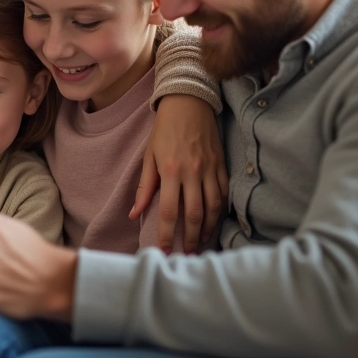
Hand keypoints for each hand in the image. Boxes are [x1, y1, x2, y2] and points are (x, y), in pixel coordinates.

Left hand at [130, 94, 227, 252]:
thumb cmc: (164, 130)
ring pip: (213, 208)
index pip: (170, 211)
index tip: (165, 250)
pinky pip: (224, 194)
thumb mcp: (149, 156)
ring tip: (200, 243)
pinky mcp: (222, 165)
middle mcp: (192, 172)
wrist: (189, 103)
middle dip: (190, 239)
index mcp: (171, 170)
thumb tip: (134, 213)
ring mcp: (210, 169)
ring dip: (207, 229)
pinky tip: (214, 222)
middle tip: (186, 255)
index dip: (167, 234)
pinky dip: (220, 211)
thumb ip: (144, 187)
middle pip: (194, 215)